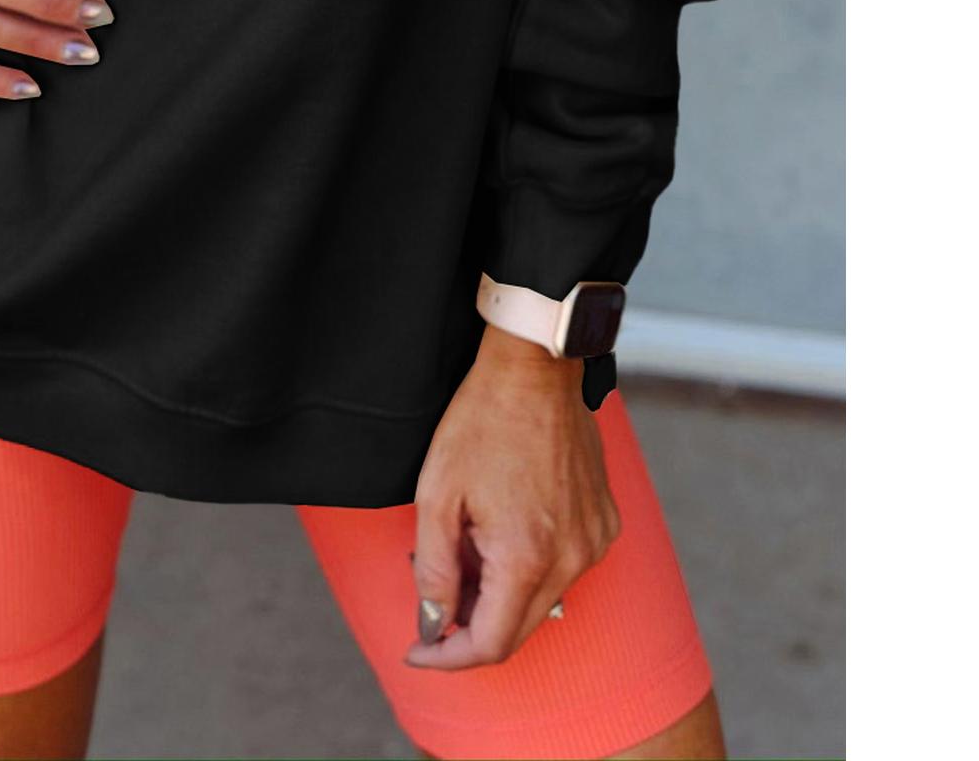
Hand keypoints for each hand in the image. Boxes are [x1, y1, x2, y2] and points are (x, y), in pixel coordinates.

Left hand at [406, 325, 619, 669]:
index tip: (418, 648)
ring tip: (466, 543)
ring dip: (499, 591)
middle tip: (434, 596)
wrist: (535, 368)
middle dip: (469, 625)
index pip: (490, 645)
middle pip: (518, 629)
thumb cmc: (482, 422)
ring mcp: (594, 540)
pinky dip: (529, 564)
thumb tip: (433, 624)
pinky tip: (501, 526)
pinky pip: (564, 565)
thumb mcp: (437, 495)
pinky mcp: (604, 521)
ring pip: (541, 598)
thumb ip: (434, 569)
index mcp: (527, 558)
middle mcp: (572, 559)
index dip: (448, 655)